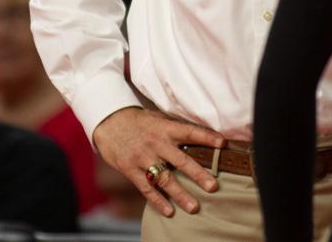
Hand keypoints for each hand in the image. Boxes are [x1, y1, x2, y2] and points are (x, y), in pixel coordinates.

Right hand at [92, 107, 225, 217]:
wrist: (108, 122)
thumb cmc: (138, 121)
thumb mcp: (158, 119)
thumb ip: (176, 128)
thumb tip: (202, 137)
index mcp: (165, 129)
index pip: (189, 132)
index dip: (206, 137)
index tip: (222, 143)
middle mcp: (156, 144)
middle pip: (180, 160)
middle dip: (198, 174)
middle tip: (213, 186)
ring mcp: (143, 158)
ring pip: (164, 178)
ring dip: (180, 194)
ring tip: (194, 207)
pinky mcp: (131, 170)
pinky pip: (146, 188)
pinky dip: (157, 201)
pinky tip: (169, 211)